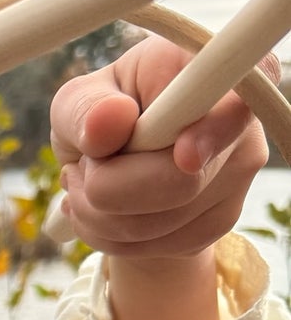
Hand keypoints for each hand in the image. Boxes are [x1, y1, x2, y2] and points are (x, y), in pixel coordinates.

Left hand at [50, 35, 275, 259]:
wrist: (113, 161)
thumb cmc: (100, 116)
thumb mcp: (77, 101)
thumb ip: (85, 108)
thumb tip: (109, 121)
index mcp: (214, 71)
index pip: (235, 104)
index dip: (212, 133)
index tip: (184, 155)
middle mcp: (241, 125)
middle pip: (178, 185)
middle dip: (106, 188)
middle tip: (83, 166)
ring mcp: (237, 177)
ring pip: (154, 226)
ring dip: (97, 215)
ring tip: (87, 184)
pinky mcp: (218, 222)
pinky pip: (152, 248)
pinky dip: (107, 236)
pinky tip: (103, 209)